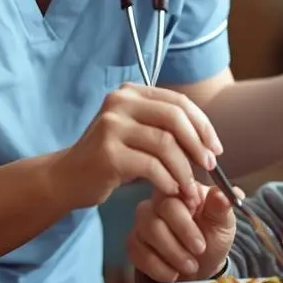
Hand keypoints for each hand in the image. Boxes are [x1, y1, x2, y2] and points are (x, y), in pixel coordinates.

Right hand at [50, 84, 223, 208]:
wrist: (68, 177)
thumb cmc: (110, 158)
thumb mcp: (136, 133)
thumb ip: (164, 127)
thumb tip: (208, 140)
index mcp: (131, 92)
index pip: (178, 102)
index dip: (202, 125)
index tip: (215, 148)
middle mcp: (119, 102)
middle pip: (175, 118)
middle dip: (198, 144)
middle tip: (209, 166)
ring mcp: (111, 127)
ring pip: (166, 144)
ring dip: (184, 169)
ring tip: (190, 187)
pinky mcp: (108, 153)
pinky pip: (151, 166)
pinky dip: (168, 180)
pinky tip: (171, 190)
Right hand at [127, 183, 239, 281]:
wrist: (202, 268)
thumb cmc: (212, 240)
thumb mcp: (224, 224)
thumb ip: (224, 208)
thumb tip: (233, 192)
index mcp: (182, 192)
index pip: (174, 194)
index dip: (186, 218)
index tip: (201, 234)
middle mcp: (158, 202)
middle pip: (158, 213)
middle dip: (182, 236)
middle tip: (200, 251)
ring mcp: (143, 222)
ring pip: (147, 232)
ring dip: (172, 253)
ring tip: (190, 266)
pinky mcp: (134, 242)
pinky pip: (138, 252)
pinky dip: (158, 267)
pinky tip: (173, 273)